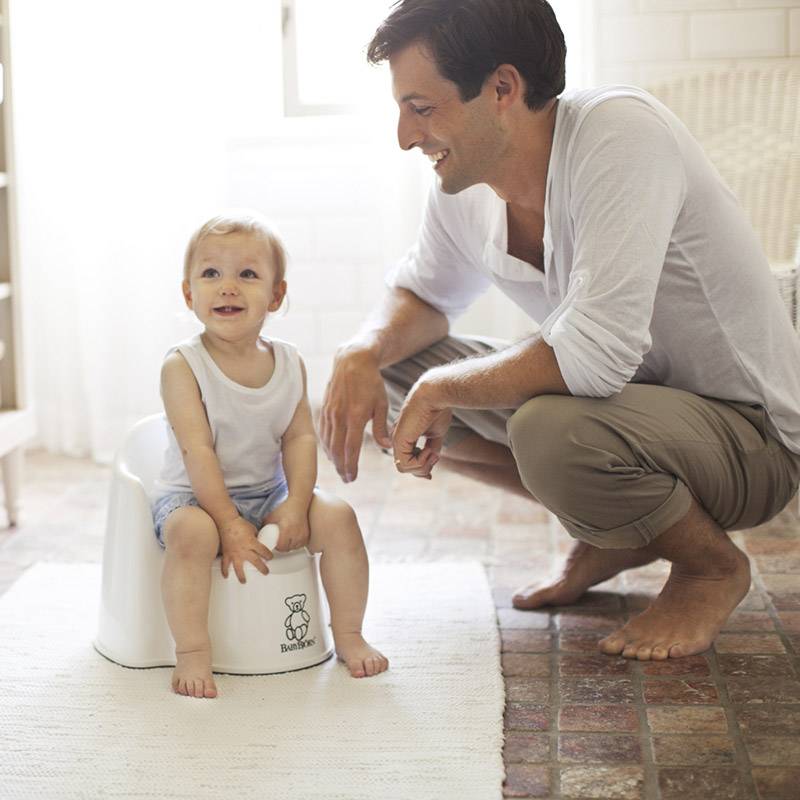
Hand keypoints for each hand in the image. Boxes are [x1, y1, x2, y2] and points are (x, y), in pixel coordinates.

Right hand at [218, 516, 272, 582]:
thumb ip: (255, 536)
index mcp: (252, 543)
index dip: (268, 555)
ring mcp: (235, 553)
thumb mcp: (252, 529)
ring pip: (239, 568)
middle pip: (256, 562)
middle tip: (266, 572)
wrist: (227, 522)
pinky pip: (225, 564)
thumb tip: (258, 540)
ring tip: (244, 581)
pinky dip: (225, 571)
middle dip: (262, 568)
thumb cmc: (239, 524)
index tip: (270, 558)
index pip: (264, 551)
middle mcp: (244, 550)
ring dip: (241, 576)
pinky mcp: (227, 553)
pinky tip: (226, 576)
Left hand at [264, 496, 310, 551]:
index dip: (277, 547)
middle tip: (280, 544)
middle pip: (288, 548)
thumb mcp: (272, 516)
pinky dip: (297, 544)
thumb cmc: (286, 508)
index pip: (282, 546)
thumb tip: (258, 532)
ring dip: (290, 546)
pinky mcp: (307, 534)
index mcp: (286, 530)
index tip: (275, 545)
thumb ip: (265, 524)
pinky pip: (302, 544)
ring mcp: (302, 534)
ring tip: (286, 542)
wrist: (298, 503)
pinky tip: (294, 540)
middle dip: (283, 548)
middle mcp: (295, 533)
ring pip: (295, 547)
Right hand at [320, 346, 391, 482]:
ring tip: (340, 468)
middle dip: (340, 466)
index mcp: (356, 416)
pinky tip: (330, 451)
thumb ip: (382, 427)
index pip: (351, 448)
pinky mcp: (324, 408)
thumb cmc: (371, 382)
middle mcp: (339, 416)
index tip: (352, 477)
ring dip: (333, 458)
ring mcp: (329, 412)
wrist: (352, 360)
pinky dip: (326, 444)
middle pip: (337, 449)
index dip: (351, 465)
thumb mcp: (382, 403)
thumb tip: (386, 447)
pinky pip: (322, 431)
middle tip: (346, 479)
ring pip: (327, 441)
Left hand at [392, 378, 451, 479]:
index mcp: (406, 435)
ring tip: (432, 452)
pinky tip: (428, 450)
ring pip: (404, 468)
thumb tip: (431, 463)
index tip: (431, 470)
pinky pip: (404, 465)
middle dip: (422, 469)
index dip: (420, 467)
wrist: (436, 395)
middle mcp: (399, 438)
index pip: (408, 459)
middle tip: (434, 458)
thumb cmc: (437, 409)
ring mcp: (397, 439)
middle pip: (405, 466)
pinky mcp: (398, 440)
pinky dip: (419, 462)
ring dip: (422, 465)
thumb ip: (432, 449)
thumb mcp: (436, 434)